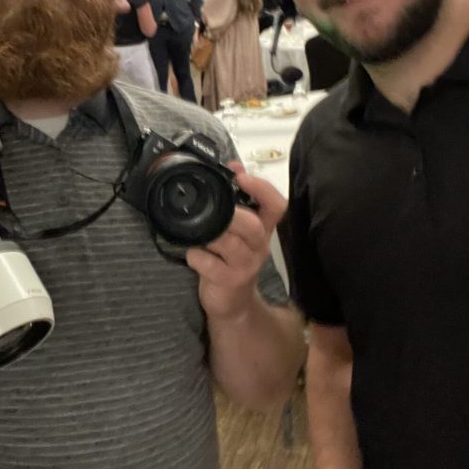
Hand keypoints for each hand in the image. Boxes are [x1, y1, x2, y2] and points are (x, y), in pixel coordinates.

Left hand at [186, 163, 285, 320]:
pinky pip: (212, 266)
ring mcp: (245, 265)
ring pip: (232, 245)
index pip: (276, 206)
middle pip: (254, 226)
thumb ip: (236, 199)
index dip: (262, 188)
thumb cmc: (231, 259)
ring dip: (212, 234)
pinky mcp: (229, 282)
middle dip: (233, 214)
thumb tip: (232, 164)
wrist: (233, 304)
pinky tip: (192, 253)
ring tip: (198, 231)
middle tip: (213, 206)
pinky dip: (198, 256)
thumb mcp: (237, 230)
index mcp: (262, 229)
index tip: (241, 175)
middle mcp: (258, 246)